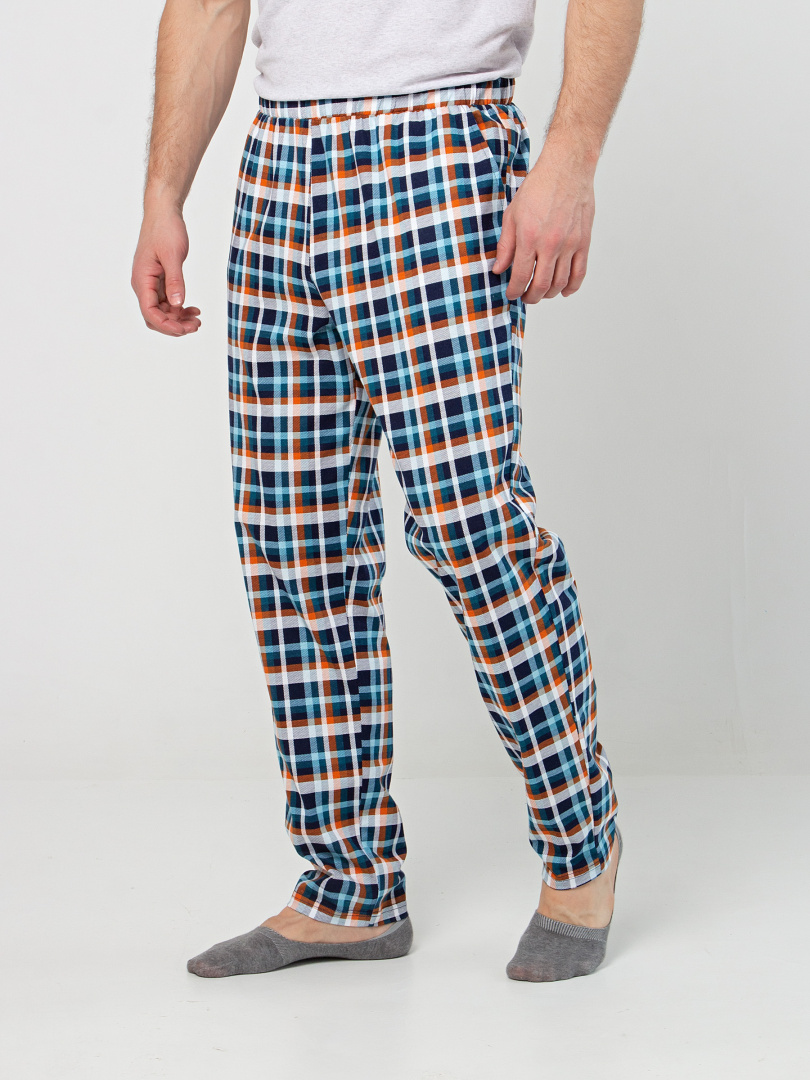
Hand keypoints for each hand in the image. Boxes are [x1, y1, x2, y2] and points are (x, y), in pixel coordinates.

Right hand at [131, 199, 200, 335]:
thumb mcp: (173, 255)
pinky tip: (194, 309)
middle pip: (155, 317)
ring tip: (198, 319)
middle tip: (196, 325)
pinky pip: (168, 302)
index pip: (149, 313)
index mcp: (142, 279)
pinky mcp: (159, 280)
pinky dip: (180, 308)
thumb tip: (177, 305)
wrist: (164, 212)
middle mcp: (143, 284)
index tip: (185, 329)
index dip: (167, 325)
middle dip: (174, 325)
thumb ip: (175, 281)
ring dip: (179, 318)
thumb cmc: (166, 229)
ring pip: (162, 311)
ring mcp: (151, 283)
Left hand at [492, 145, 595, 302]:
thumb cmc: (538, 188)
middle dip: (531, 297)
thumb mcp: (512, 215)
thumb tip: (498, 269)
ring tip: (541, 292)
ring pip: (560, 283)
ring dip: (549, 294)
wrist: (567, 169)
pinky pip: (580, 273)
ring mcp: (570, 244)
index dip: (514, 291)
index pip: (521, 277)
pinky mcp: (584, 242)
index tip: (511, 294)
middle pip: (542, 285)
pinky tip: (564, 291)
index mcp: (529, 238)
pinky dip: (572, 287)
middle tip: (525, 297)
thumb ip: (505, 245)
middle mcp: (551, 244)